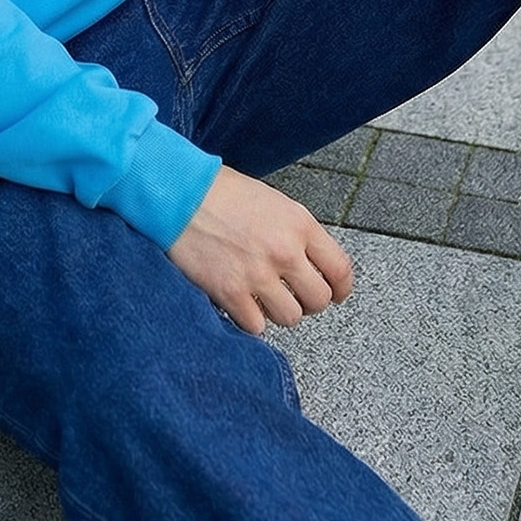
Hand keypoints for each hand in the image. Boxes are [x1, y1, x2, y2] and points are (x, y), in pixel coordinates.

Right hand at [168, 165, 352, 332]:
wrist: (180, 194)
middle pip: (319, 299)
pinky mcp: (230, 292)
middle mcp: (284, 251)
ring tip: (263, 298)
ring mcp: (258, 274)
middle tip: (294, 296)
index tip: (335, 294)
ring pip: (290, 317)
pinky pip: (256, 327)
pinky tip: (240, 303)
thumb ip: (297, 233)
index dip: (340, 288)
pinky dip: (249, 319)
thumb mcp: (274, 202)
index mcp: (300, 224)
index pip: (340, 270)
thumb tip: (311, 264)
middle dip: (308, 301)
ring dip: (278, 311)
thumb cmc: (223, 193)